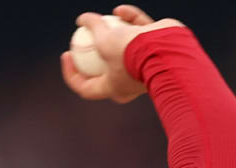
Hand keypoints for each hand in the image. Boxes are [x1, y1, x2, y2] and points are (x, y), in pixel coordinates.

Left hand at [59, 5, 185, 102]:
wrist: (169, 52)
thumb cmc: (132, 54)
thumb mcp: (105, 40)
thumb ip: (93, 27)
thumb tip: (81, 19)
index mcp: (114, 89)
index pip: (86, 87)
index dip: (71, 74)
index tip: (66, 54)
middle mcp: (129, 82)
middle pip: (105, 69)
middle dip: (93, 54)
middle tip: (82, 38)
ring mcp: (143, 66)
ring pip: (124, 48)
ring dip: (114, 32)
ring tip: (104, 19)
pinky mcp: (155, 51)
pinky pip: (139, 37)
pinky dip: (130, 23)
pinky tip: (120, 10)